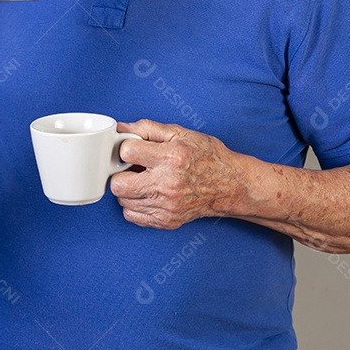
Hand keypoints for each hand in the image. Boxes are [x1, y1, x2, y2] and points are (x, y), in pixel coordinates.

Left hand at [110, 119, 246, 229]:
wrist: (231, 185)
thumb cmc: (208, 157)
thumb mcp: (181, 133)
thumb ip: (148, 129)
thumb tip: (122, 128)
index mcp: (170, 158)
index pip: (126, 152)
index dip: (126, 148)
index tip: (132, 150)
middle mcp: (167, 184)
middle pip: (118, 183)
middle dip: (121, 173)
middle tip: (132, 168)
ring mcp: (166, 206)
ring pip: (123, 200)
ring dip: (128, 189)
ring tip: (143, 180)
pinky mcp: (167, 221)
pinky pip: (132, 216)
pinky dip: (134, 205)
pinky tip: (146, 195)